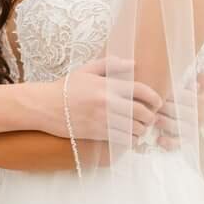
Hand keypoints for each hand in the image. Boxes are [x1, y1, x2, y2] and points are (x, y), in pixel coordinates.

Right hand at [40, 57, 161, 141]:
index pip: (141, 91)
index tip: (158, 102)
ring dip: (141, 130)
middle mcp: (108, 103)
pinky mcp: (97, 134)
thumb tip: (132, 64)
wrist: (45, 106)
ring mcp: (103, 120)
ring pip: (134, 128)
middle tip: (150, 118)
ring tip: (140, 128)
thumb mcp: (86, 70)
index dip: (155, 97)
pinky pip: (122, 140)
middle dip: (150, 116)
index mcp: (108, 85)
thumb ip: (110, 65)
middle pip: (142, 112)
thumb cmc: (66, 87)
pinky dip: (130, 140)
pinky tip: (129, 138)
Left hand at [154, 68, 203, 150]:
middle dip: (169, 108)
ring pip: (180, 128)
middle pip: (185, 113)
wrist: (197, 114)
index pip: (193, 99)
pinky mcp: (185, 141)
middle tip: (155, 105)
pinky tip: (160, 139)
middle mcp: (199, 117)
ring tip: (155, 119)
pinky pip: (178, 143)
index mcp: (203, 102)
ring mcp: (192, 130)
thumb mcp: (201, 87)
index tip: (167, 92)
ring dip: (167, 123)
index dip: (180, 96)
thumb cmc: (194, 98)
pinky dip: (169, 143)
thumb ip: (203, 80)